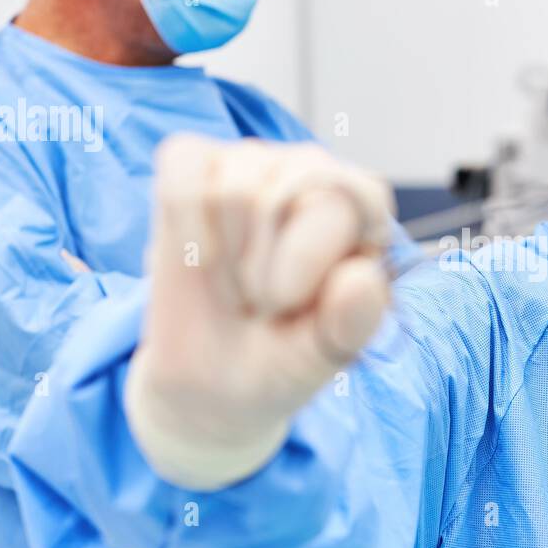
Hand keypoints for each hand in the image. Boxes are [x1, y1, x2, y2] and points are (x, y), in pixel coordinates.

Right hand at [124, 134, 394, 489]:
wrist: (212, 384)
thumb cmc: (282, 359)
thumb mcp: (323, 357)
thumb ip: (352, 323)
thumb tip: (363, 278)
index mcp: (363, 212)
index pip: (357, 196)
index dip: (311, 255)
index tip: (292, 304)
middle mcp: (314, 174)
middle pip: (287, 193)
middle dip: (263, 268)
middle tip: (263, 303)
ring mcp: (253, 163)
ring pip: (233, 190)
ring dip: (225, 259)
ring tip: (235, 288)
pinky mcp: (193, 165)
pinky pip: (183, 178)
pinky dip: (185, 228)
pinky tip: (199, 260)